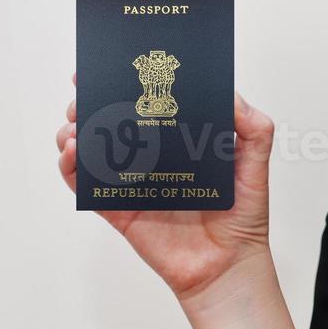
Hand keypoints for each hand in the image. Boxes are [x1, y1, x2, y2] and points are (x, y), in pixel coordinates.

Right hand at [56, 73, 275, 305]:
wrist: (229, 265)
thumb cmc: (243, 216)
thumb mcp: (255, 162)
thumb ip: (252, 127)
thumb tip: (230, 93)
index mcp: (177, 140)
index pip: (144, 103)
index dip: (123, 82)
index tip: (106, 64)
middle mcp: (150, 157)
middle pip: (108, 120)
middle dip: (89, 101)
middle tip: (84, 92)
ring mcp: (130, 182)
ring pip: (89, 149)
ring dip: (73, 130)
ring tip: (77, 122)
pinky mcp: (117, 209)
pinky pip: (85, 186)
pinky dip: (72, 167)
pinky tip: (75, 151)